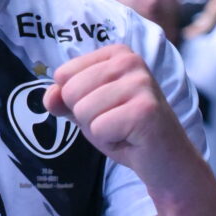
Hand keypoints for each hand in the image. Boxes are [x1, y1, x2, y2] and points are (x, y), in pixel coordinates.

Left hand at [44, 45, 197, 179]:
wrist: (165, 161)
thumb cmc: (127, 132)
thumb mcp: (89, 110)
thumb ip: (65, 99)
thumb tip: (50, 96)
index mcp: (117, 53)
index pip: (64, 74)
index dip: (77, 101)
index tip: (105, 108)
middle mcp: (131, 60)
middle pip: (71, 91)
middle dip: (86, 117)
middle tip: (115, 123)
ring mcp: (141, 83)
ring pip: (83, 110)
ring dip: (99, 130)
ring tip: (123, 130)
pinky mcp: (145, 110)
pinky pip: (99, 128)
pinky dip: (111, 141)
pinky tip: (132, 139)